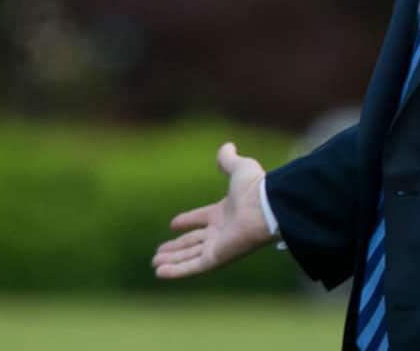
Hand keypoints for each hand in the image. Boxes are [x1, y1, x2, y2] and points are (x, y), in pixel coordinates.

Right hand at [152, 142, 273, 278]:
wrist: (265, 207)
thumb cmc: (255, 188)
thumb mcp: (239, 168)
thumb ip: (229, 160)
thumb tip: (227, 146)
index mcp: (226, 212)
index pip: (203, 218)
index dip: (188, 220)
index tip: (172, 224)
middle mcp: (222, 231)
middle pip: (194, 241)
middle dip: (177, 247)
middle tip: (159, 252)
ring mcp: (219, 246)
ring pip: (190, 256)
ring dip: (172, 260)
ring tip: (155, 263)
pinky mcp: (217, 258)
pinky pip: (193, 267)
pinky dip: (176, 271)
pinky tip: (159, 272)